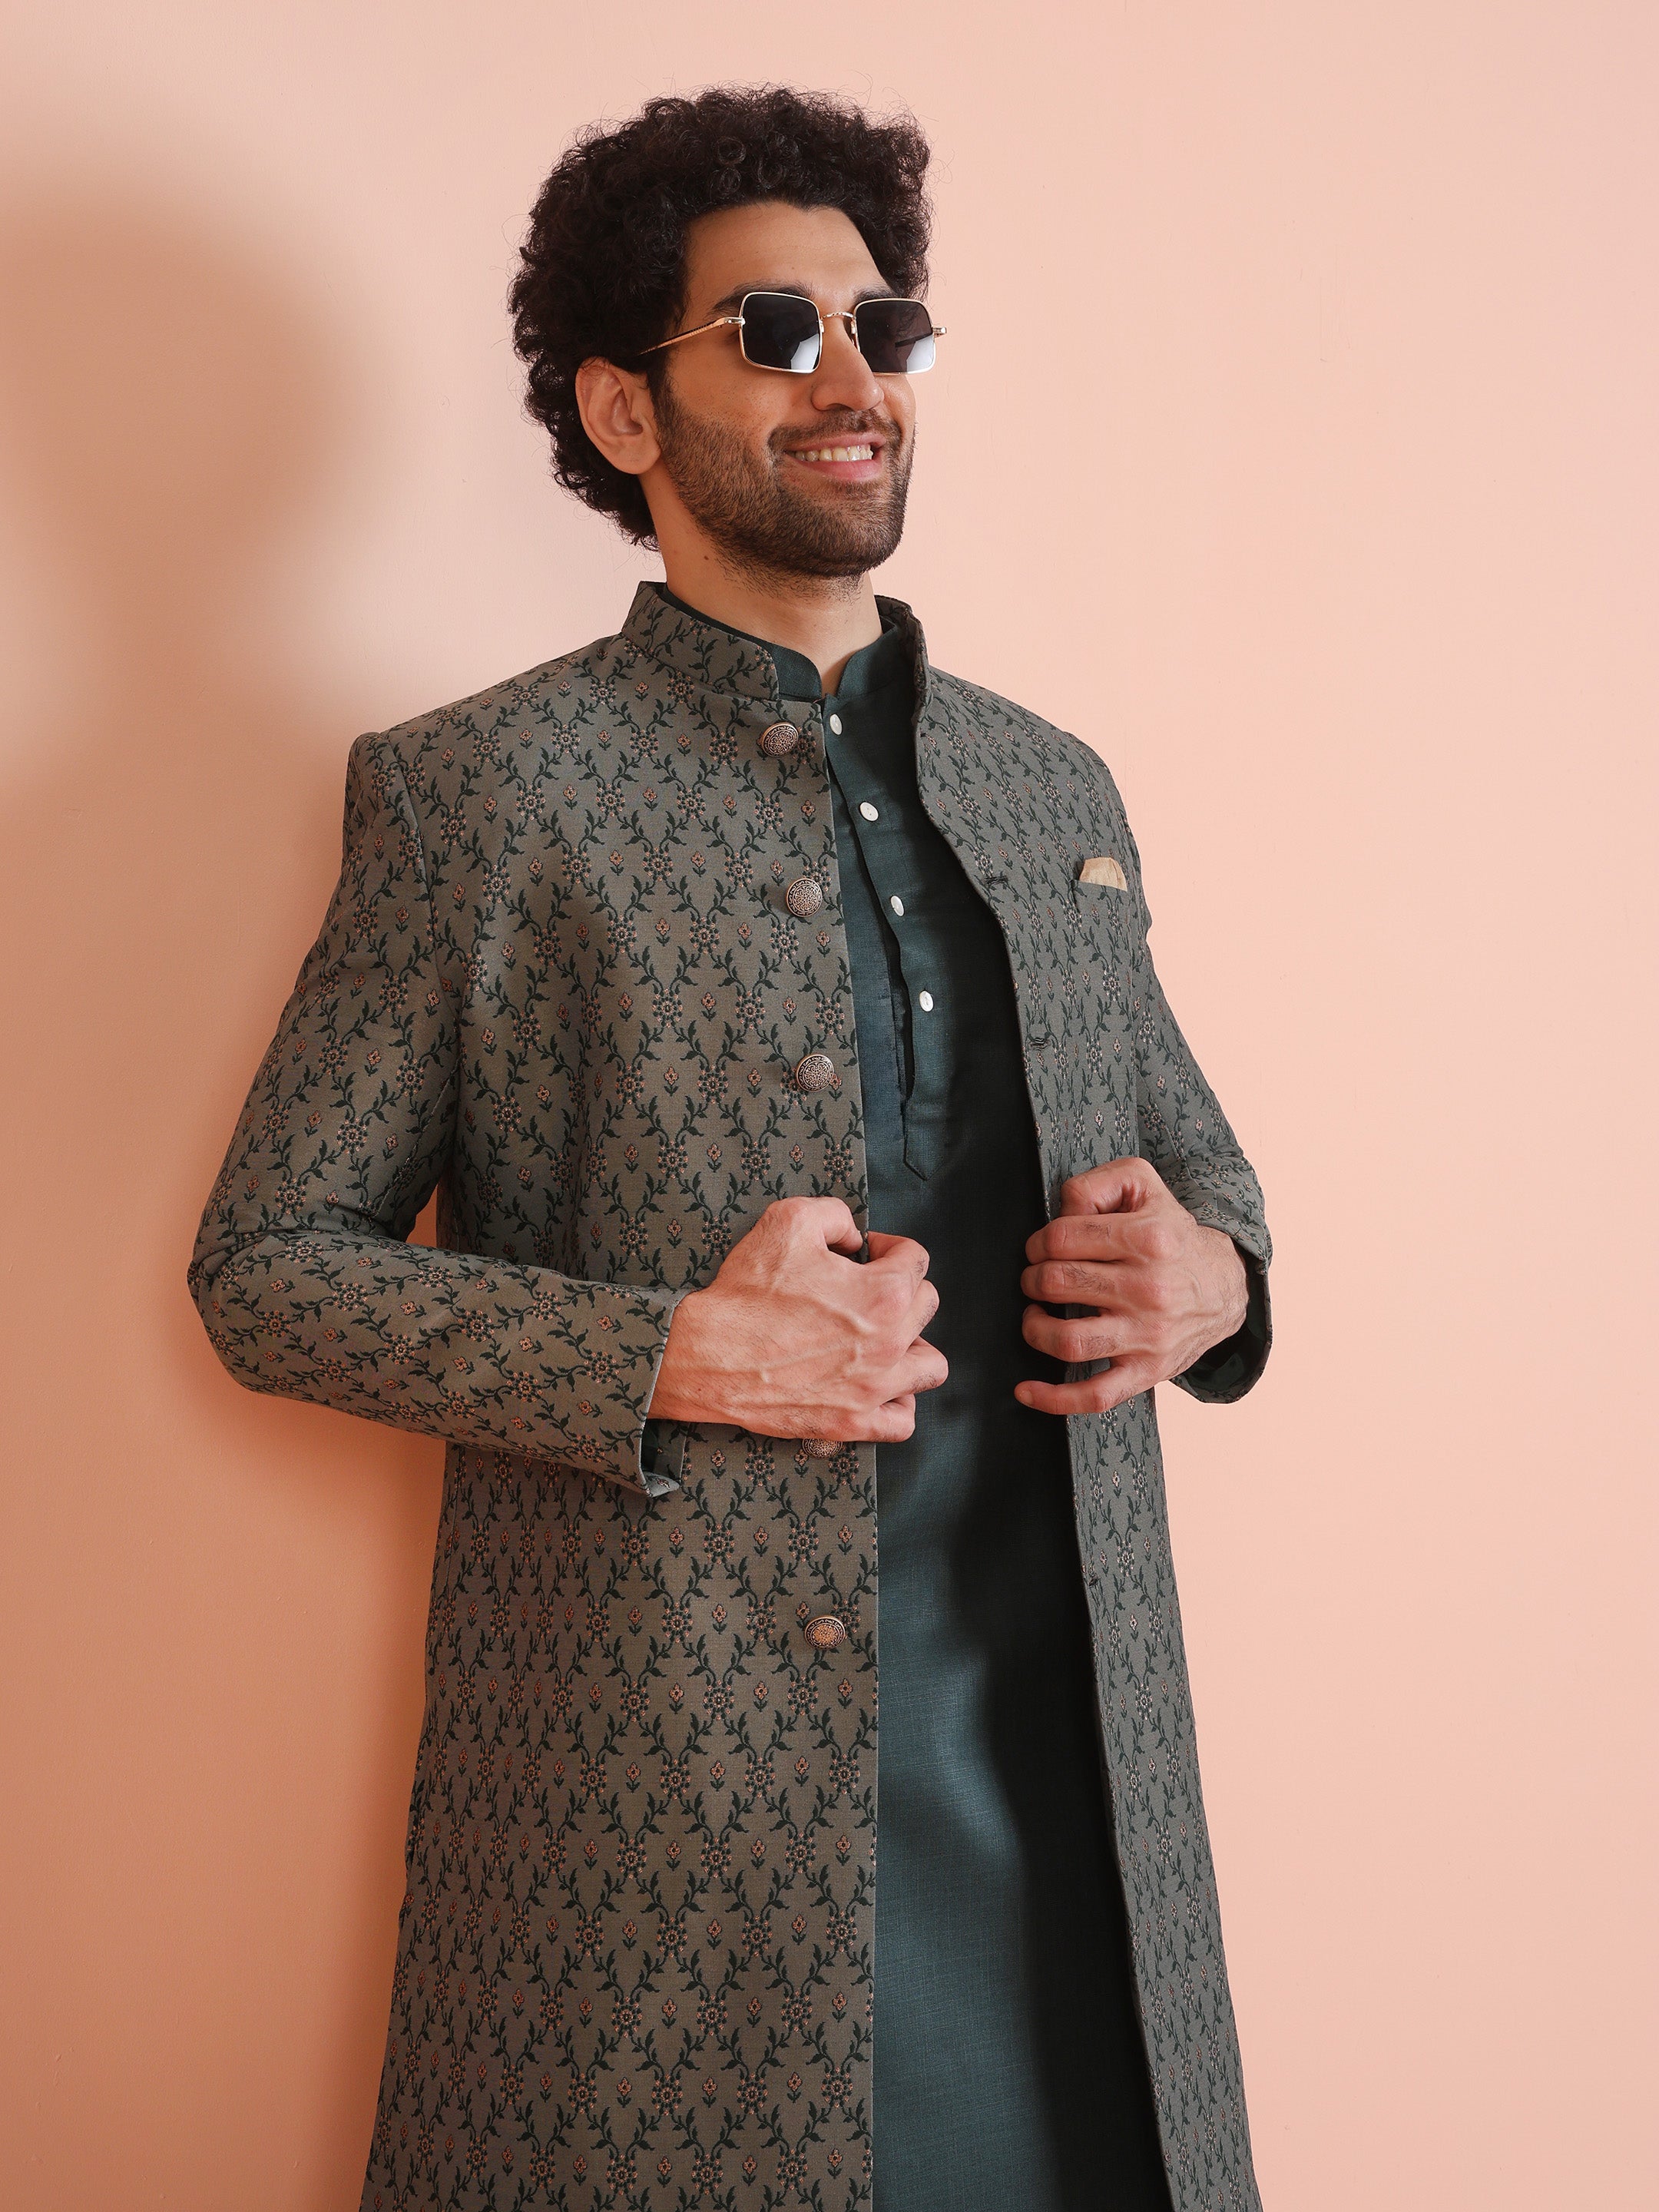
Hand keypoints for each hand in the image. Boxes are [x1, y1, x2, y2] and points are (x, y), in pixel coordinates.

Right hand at [649, 1196, 946, 1441]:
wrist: (705, 1355)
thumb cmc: (744, 1296)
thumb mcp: (787, 1222)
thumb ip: (835, 1216)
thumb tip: (854, 1236)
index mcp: (882, 1294)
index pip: (916, 1259)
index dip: (890, 1247)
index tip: (870, 1253)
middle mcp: (889, 1343)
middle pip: (926, 1306)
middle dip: (901, 1289)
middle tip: (868, 1289)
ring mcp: (874, 1388)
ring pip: (929, 1366)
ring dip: (914, 1346)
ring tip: (885, 1337)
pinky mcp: (852, 1422)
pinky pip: (903, 1421)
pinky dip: (899, 1402)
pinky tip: (879, 1385)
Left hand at [1015, 1157, 1247, 1415]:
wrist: (1223, 1286)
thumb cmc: (1171, 1234)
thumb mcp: (1143, 1185)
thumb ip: (1097, 1183)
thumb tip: (1060, 1212)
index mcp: (1148, 1238)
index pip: (1061, 1239)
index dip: (1038, 1243)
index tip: (1040, 1250)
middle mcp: (1151, 1288)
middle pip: (1057, 1284)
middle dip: (1032, 1280)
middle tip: (1036, 1279)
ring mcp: (1149, 1335)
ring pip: (1067, 1340)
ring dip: (1034, 1328)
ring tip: (1035, 1317)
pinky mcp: (1147, 1371)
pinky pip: (1095, 1396)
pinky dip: (1054, 1399)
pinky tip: (1026, 1390)